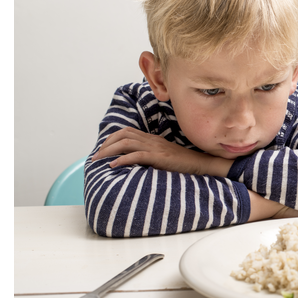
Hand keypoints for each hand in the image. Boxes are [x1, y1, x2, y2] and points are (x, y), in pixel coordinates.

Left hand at [91, 127, 232, 176]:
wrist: (202, 164)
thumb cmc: (184, 163)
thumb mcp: (165, 156)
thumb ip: (151, 155)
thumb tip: (135, 161)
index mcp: (153, 138)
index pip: (127, 131)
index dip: (112, 138)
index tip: (103, 150)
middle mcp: (152, 140)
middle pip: (123, 134)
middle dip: (106, 144)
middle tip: (95, 157)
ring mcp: (156, 148)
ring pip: (126, 143)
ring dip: (109, 151)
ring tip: (99, 161)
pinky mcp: (160, 157)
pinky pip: (137, 155)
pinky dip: (122, 160)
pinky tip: (114, 166)